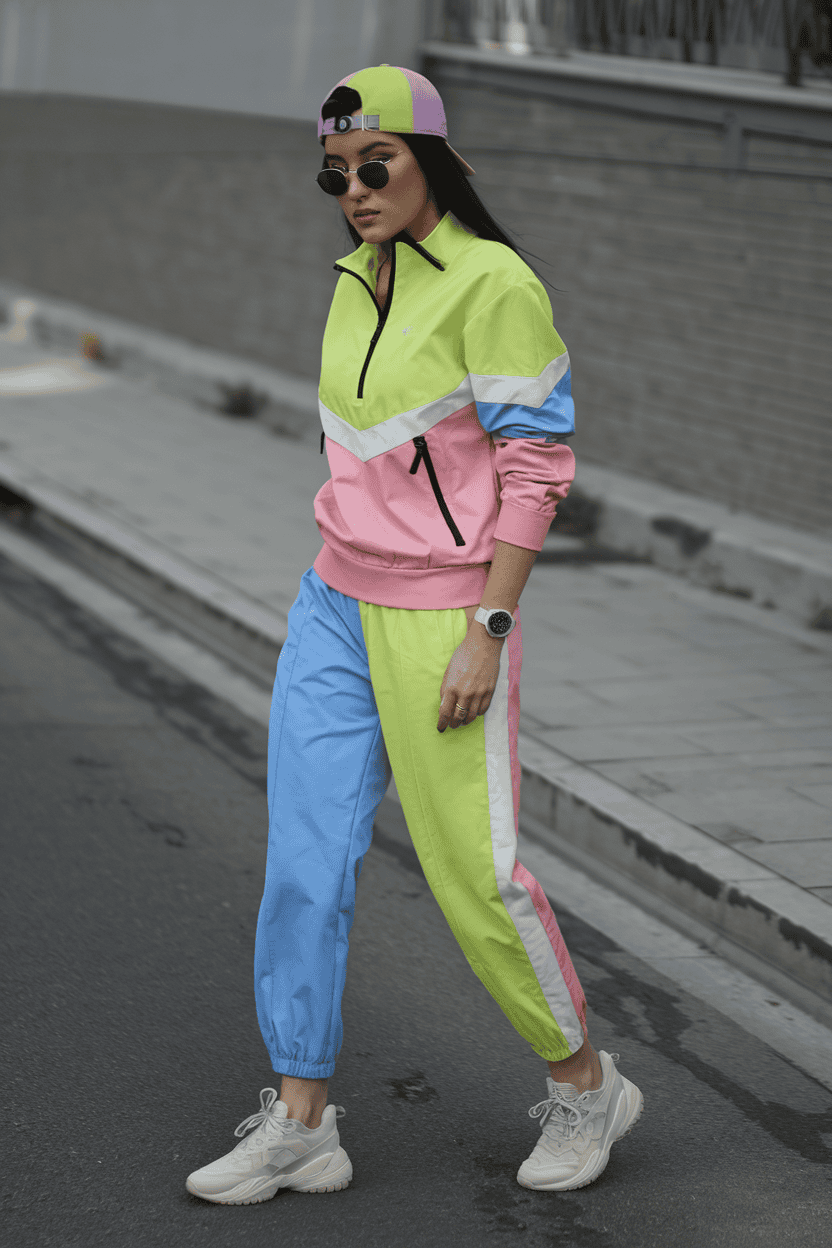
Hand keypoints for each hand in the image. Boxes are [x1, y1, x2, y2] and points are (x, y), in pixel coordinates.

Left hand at [437, 605, 503, 731]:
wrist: (483, 645)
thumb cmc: (464, 655)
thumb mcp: (449, 671)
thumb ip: (446, 688)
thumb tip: (444, 703)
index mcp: (452, 687)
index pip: (445, 712)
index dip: (442, 722)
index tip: (441, 727)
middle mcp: (466, 692)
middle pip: (458, 717)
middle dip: (454, 724)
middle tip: (451, 725)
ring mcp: (479, 693)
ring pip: (471, 716)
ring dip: (465, 721)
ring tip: (462, 721)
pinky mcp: (490, 691)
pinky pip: (483, 710)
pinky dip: (477, 714)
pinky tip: (473, 712)